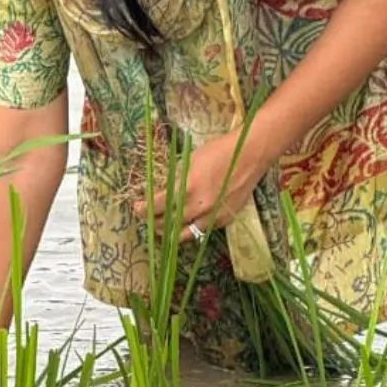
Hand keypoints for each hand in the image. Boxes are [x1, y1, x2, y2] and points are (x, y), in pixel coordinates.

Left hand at [134, 129, 271, 240]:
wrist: (250, 154)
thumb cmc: (218, 151)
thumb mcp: (189, 161)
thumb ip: (175, 180)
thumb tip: (160, 191)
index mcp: (187, 188)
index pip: (157, 206)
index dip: (143, 209)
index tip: (136, 209)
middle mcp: (199, 206)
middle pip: (168, 224)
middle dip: (154, 222)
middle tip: (147, 218)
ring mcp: (213, 216)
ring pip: (185, 235)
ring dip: (171, 232)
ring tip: (163, 227)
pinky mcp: (225, 220)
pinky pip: (203, 230)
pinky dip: (192, 228)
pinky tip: (185, 224)